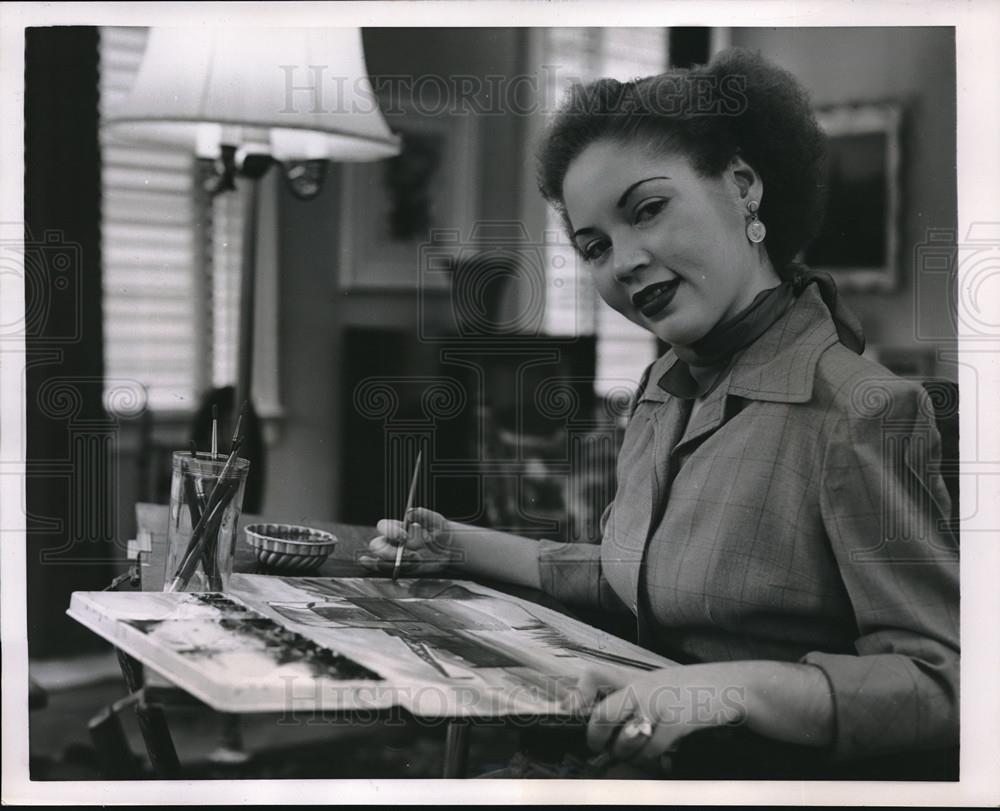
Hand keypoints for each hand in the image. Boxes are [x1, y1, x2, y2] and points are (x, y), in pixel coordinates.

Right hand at [359, 507, 458, 575]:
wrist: (453, 549)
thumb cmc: (443, 533)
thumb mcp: (438, 522)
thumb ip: (425, 515)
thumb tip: (411, 512)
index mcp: (399, 528)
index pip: (383, 527)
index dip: (390, 531)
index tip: (404, 537)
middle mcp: (394, 543)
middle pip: (377, 546)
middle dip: (388, 551)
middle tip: (407, 553)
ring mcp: (397, 557)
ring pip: (381, 561)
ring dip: (394, 562)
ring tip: (415, 560)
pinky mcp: (402, 569)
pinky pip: (390, 572)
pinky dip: (392, 571)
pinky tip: (403, 569)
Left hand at [583, 664, 747, 774]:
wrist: (729, 686)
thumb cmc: (690, 690)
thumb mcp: (657, 684)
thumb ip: (633, 697)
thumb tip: (602, 717)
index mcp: (635, 679)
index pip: (593, 675)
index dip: (578, 694)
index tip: (573, 710)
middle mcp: (641, 689)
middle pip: (600, 716)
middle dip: (596, 738)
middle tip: (601, 746)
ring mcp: (657, 705)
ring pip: (623, 742)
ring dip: (626, 755)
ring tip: (637, 751)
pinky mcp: (675, 723)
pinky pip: (649, 752)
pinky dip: (648, 760)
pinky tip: (658, 755)